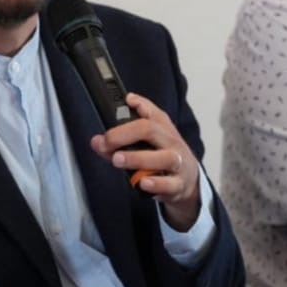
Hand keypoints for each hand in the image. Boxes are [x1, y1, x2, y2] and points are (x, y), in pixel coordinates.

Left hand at [90, 92, 200, 229]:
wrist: (189, 181)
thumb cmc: (164, 156)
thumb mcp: (148, 143)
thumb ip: (120, 142)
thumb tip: (97, 140)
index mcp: (163, 129)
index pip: (151, 113)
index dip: (138, 106)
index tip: (126, 102)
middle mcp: (171, 143)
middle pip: (152, 130)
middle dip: (125, 134)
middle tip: (106, 142)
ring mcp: (177, 164)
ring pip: (163, 157)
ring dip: (137, 158)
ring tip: (117, 159)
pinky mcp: (178, 185)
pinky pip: (169, 184)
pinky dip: (156, 183)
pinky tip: (142, 182)